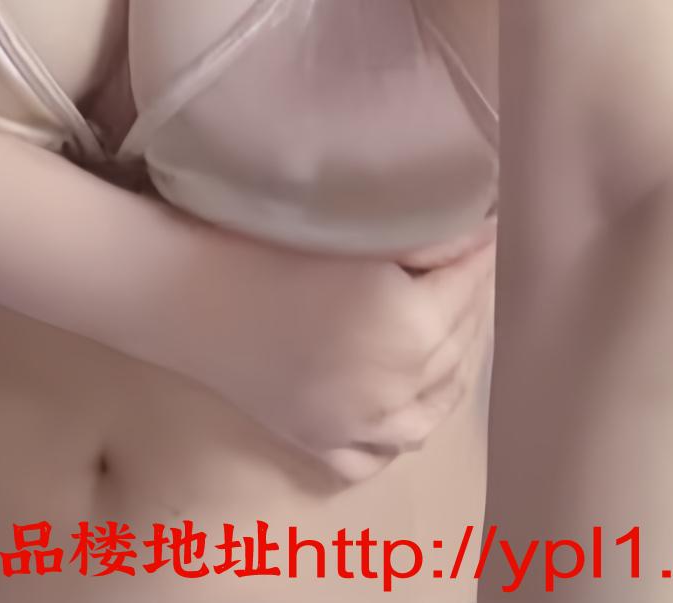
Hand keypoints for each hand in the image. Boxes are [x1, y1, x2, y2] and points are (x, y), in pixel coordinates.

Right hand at [196, 225, 495, 483]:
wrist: (181, 291)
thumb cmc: (260, 242)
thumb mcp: (354, 229)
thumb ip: (424, 238)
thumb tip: (476, 228)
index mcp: (412, 329)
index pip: (469, 283)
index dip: (481, 247)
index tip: (490, 220)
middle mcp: (397, 389)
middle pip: (459, 343)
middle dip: (473, 298)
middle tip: (473, 259)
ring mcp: (358, 427)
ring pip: (433, 408)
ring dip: (453, 365)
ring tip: (456, 323)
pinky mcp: (318, 443)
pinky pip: (381, 453)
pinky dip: (404, 429)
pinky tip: (409, 402)